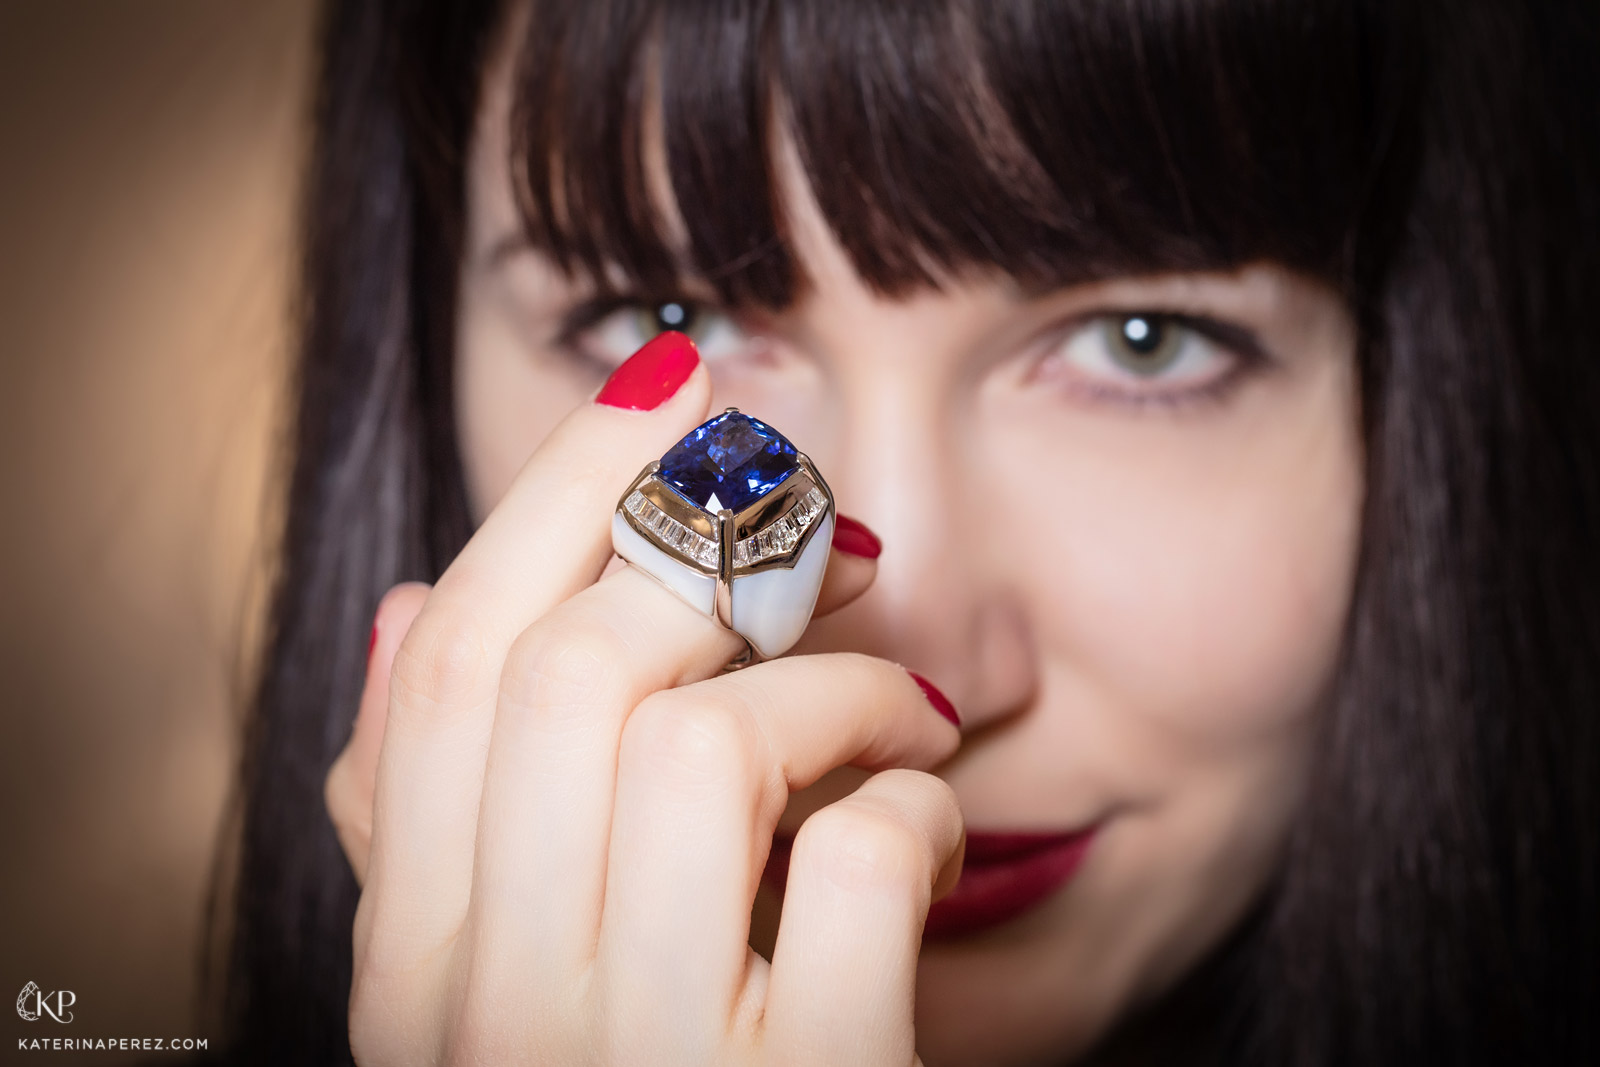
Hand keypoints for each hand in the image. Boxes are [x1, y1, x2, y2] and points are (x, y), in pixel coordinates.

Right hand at [324, 335, 965, 1065]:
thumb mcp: (499, 985)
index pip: (452, 663)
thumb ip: (439, 827)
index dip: (564, 485)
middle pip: (566, 675)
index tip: (675, 371)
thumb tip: (405, 611)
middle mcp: (491, 1019)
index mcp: (412, 973)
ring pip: (702, 744)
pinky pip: (858, 866)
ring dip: (830, 686)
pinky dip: (911, 804)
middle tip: (818, 532)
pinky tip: (925, 822)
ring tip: (898, 708)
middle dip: (704, 557)